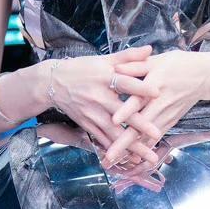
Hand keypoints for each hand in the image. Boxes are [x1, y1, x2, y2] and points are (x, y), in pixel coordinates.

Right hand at [45, 46, 161, 165]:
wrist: (52, 83)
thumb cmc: (81, 69)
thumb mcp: (103, 60)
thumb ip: (128, 57)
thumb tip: (150, 49)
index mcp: (104, 78)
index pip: (125, 82)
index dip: (140, 87)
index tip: (157, 92)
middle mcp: (98, 97)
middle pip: (122, 113)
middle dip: (140, 125)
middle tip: (157, 134)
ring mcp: (92, 113)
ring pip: (114, 132)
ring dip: (131, 145)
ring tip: (148, 157)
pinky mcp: (86, 124)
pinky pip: (102, 140)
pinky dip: (116, 150)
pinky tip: (129, 159)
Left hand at [99, 49, 209, 164]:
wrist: (205, 77)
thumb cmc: (178, 65)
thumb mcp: (158, 60)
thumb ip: (135, 65)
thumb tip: (115, 69)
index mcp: (155, 84)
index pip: (139, 99)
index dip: (127, 110)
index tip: (114, 120)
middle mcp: (160, 104)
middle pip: (140, 126)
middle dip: (124, 142)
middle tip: (109, 156)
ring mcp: (166, 116)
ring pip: (146, 137)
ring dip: (131, 151)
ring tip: (113, 162)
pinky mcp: (170, 122)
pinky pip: (154, 139)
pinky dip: (142, 150)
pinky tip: (129, 160)